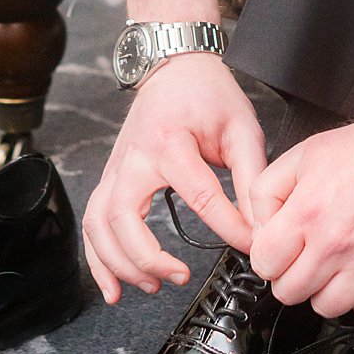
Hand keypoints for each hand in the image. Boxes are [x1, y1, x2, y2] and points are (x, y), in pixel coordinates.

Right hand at [82, 53, 265, 304]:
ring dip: (121, 264)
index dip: (229, 228)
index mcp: (170, 141)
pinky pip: (92, 224)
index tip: (251, 245)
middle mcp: (134, 157)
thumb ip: (253, 177)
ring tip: (152, 286)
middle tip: (182, 276)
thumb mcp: (241, 127)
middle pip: (124, 218)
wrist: (174, 67)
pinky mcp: (110, 178)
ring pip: (100, 226)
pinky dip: (98, 259)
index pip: (200, 198)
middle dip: (149, 258)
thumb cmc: (208, 94)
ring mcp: (116, 168)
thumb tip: (261, 224)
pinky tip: (114, 286)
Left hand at [245, 18, 353, 317]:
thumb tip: (259, 228)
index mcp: (307, 213)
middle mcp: (335, 244)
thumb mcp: (303, 154)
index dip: (270, 255)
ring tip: (336, 263)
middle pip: (290, 293)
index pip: (265, 265)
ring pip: (326, 308)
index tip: (282, 248)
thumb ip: (267, 191)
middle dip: (293, 275)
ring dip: (325, 289)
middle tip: (307, 255)